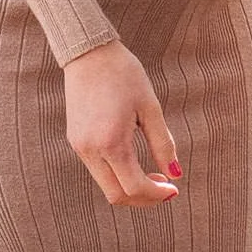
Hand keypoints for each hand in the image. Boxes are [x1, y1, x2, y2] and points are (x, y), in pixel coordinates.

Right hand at [64, 41, 180, 210]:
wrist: (89, 52)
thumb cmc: (124, 75)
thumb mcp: (150, 108)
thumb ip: (163, 144)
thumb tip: (175, 174)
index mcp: (111, 142)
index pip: (134, 188)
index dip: (157, 195)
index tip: (174, 188)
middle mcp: (90, 150)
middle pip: (116, 195)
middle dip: (143, 198)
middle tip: (164, 186)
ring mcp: (79, 147)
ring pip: (105, 185)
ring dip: (130, 187)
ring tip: (152, 174)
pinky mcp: (75, 140)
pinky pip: (97, 170)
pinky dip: (117, 175)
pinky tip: (133, 161)